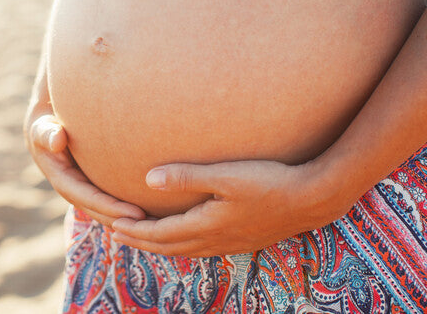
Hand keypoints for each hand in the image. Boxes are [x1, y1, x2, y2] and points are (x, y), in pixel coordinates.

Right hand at [25, 114, 145, 226]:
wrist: (45, 130)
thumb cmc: (46, 126)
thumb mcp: (42, 128)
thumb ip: (47, 133)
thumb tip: (57, 140)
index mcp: (63, 181)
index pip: (90, 199)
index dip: (112, 208)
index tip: (136, 213)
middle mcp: (74, 192)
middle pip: (101, 212)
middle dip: (125, 219)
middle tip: (153, 223)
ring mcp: (83, 192)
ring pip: (107, 211)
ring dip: (128, 219)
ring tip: (157, 221)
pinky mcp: (92, 187)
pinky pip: (110, 201)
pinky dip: (126, 208)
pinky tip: (151, 209)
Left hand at [110, 159, 347, 256]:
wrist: (312, 199)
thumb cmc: (269, 181)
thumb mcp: (225, 175)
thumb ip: (186, 176)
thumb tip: (148, 179)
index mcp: (206, 226)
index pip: (160, 234)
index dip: (135, 231)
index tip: (114, 226)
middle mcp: (215, 241)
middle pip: (168, 247)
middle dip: (141, 242)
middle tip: (118, 236)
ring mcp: (230, 244)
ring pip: (185, 251)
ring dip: (161, 246)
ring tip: (144, 239)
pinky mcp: (243, 241)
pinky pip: (202, 250)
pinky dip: (182, 246)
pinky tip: (186, 239)